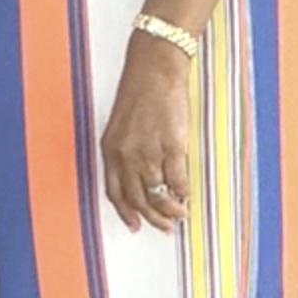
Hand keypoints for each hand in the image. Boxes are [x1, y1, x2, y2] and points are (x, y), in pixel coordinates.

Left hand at [101, 32, 193, 231]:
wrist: (154, 71)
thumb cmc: (138, 94)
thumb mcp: (120, 125)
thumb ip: (125, 152)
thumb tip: (140, 179)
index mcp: (110, 149)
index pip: (114, 191)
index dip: (125, 212)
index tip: (135, 225)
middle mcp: (126, 154)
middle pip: (137, 198)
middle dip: (152, 217)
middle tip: (165, 227)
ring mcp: (149, 151)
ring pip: (158, 194)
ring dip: (171, 209)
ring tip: (180, 213)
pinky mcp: (172, 146)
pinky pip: (177, 180)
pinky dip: (183, 192)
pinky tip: (187, 194)